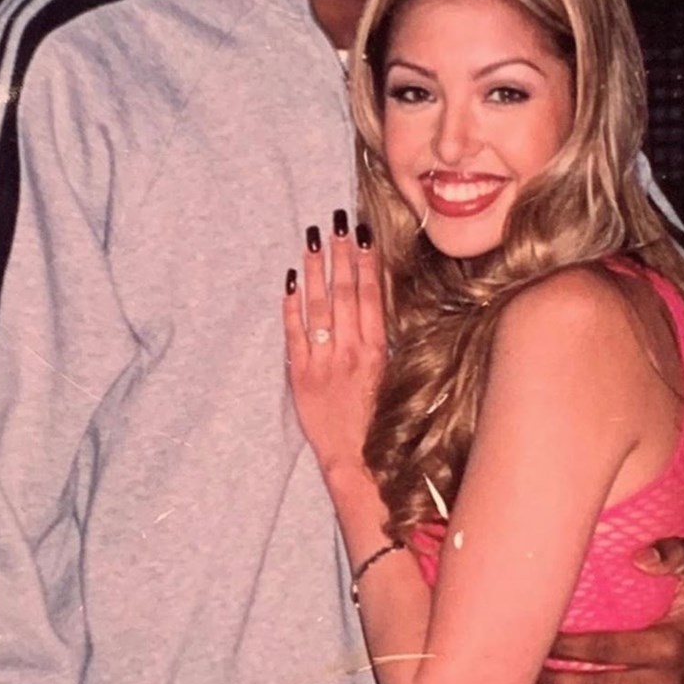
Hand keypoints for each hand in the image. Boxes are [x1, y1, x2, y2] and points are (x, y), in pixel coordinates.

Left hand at [283, 216, 386, 478]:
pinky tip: (289, 281)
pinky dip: (291, 306)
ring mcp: (322, 362)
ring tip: (312, 239)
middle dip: (341, 254)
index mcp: (377, 351)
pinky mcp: (300, 375)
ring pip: (318, 306)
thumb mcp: (393, 378)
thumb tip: (381, 304)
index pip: (372, 296)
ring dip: (315, 270)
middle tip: (337, 222)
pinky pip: (294, 334)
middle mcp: (350, 351)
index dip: (367, 262)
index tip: (364, 234)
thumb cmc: (382, 424)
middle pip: (345, 293)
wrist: (355, 461)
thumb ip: (385, 342)